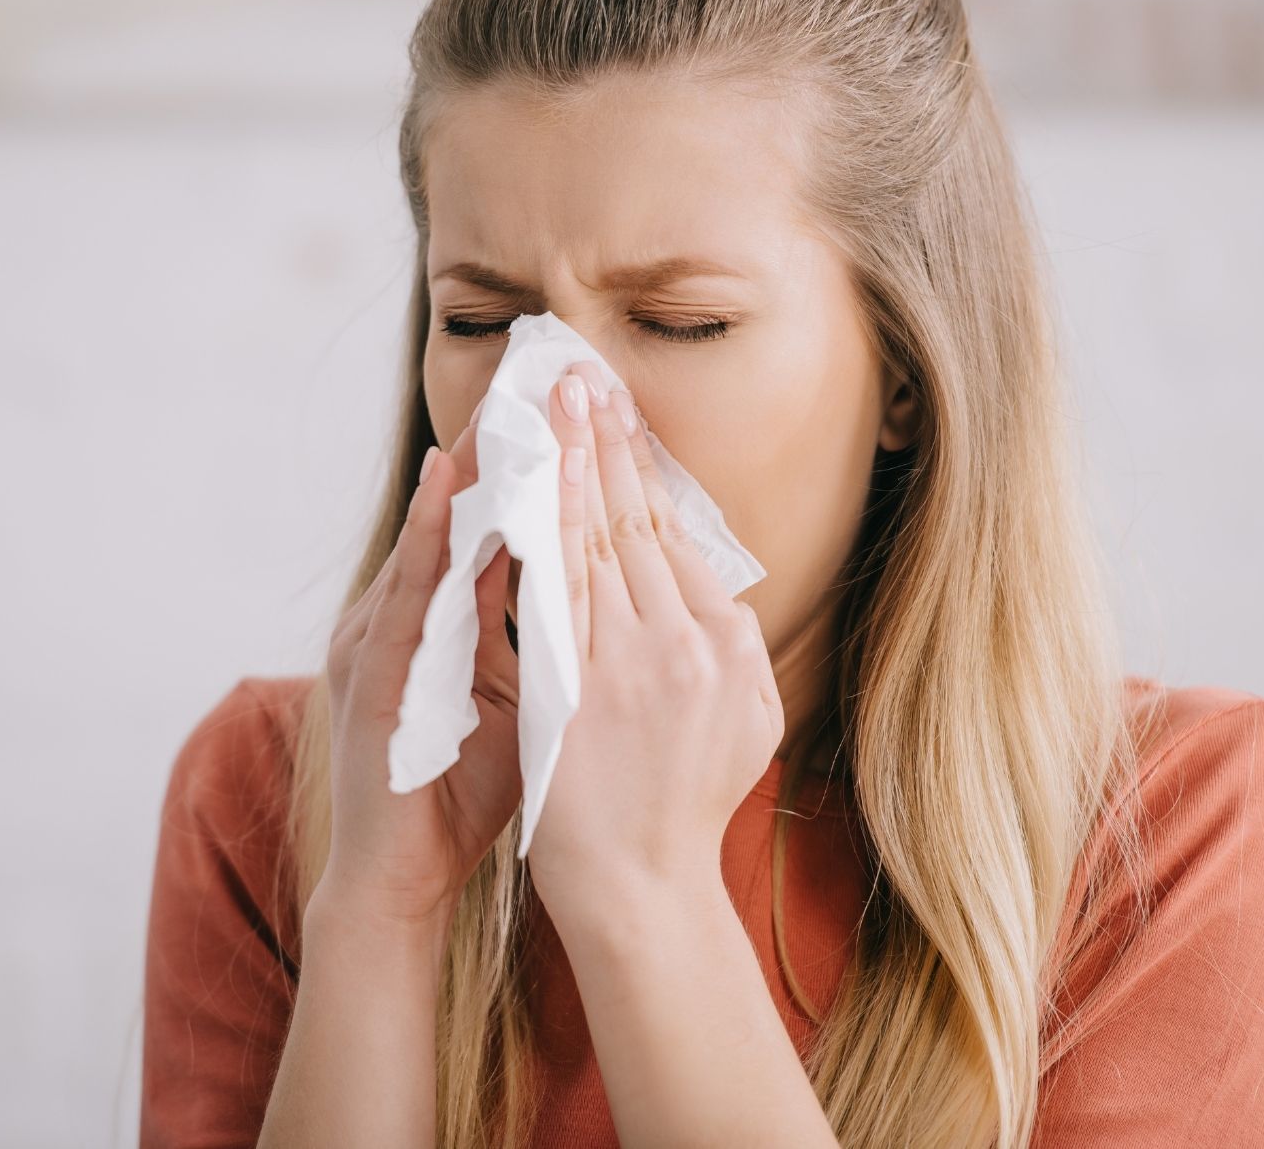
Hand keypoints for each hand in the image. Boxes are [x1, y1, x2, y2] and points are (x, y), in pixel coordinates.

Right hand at [317, 407, 523, 933]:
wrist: (402, 877)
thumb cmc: (462, 789)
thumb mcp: (521, 695)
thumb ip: (546, 634)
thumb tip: (609, 580)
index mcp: (439, 621)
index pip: (488, 525)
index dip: (526, 467)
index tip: (566, 406)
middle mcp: (402, 615)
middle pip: (454, 515)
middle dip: (496, 445)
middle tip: (534, 373)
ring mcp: (376, 638)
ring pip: (425, 537)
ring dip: (459, 469)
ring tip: (495, 402)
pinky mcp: (366, 671)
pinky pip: (400, 590)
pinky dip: (421, 535)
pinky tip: (441, 487)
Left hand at [524, 361, 783, 926]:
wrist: (641, 888)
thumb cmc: (683, 810)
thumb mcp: (744, 723)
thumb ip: (732, 650)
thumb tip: (716, 593)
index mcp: (724, 645)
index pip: (673, 536)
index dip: (642, 469)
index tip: (619, 413)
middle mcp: (683, 642)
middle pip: (634, 521)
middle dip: (606, 442)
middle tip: (581, 375)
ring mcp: (628, 662)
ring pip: (593, 540)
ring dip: (571, 465)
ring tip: (552, 404)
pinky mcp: (572, 684)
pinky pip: (550, 588)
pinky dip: (536, 530)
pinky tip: (520, 482)